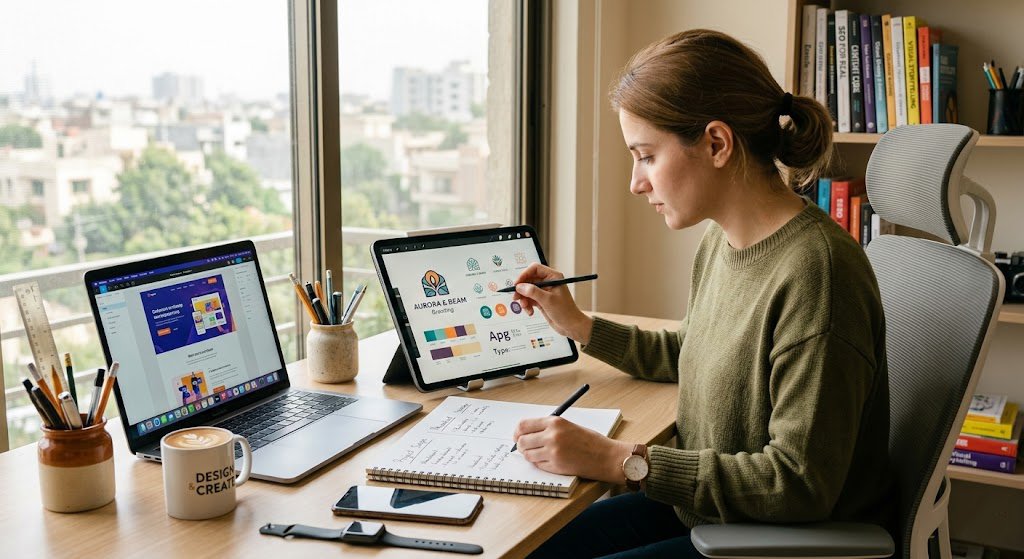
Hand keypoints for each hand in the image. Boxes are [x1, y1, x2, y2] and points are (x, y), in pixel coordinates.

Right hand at [511, 263, 593, 343]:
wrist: (571, 326)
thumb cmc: (565, 312)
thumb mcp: (548, 300)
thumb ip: (533, 292)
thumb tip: (520, 286)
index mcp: (553, 277)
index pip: (535, 269)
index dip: (524, 275)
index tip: (517, 284)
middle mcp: (548, 282)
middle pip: (529, 280)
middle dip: (522, 289)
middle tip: (516, 297)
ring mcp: (544, 291)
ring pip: (527, 290)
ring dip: (524, 299)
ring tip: (525, 307)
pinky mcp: (541, 300)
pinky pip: (529, 299)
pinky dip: (527, 305)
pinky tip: (530, 311)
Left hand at [512, 416, 633, 483]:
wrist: (606, 456)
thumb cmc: (590, 441)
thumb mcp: (568, 426)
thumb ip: (548, 428)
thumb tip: (526, 433)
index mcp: (554, 422)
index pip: (523, 425)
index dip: (517, 432)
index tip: (517, 436)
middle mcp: (551, 435)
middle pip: (522, 441)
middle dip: (522, 445)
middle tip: (526, 448)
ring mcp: (553, 452)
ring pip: (528, 455)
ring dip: (531, 456)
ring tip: (541, 454)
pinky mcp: (556, 466)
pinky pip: (538, 465)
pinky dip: (540, 464)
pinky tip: (551, 460)